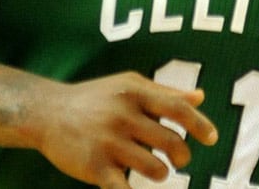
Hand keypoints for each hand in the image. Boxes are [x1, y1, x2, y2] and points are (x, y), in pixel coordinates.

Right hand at [34, 71, 217, 188]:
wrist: (46, 113)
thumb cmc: (95, 98)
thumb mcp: (129, 85)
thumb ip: (164, 92)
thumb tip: (200, 97)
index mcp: (135, 93)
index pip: (178, 108)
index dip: (200, 124)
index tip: (212, 139)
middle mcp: (123, 115)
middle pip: (171, 142)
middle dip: (182, 155)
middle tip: (179, 160)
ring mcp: (108, 142)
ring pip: (154, 167)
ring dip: (161, 173)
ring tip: (157, 170)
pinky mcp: (94, 167)